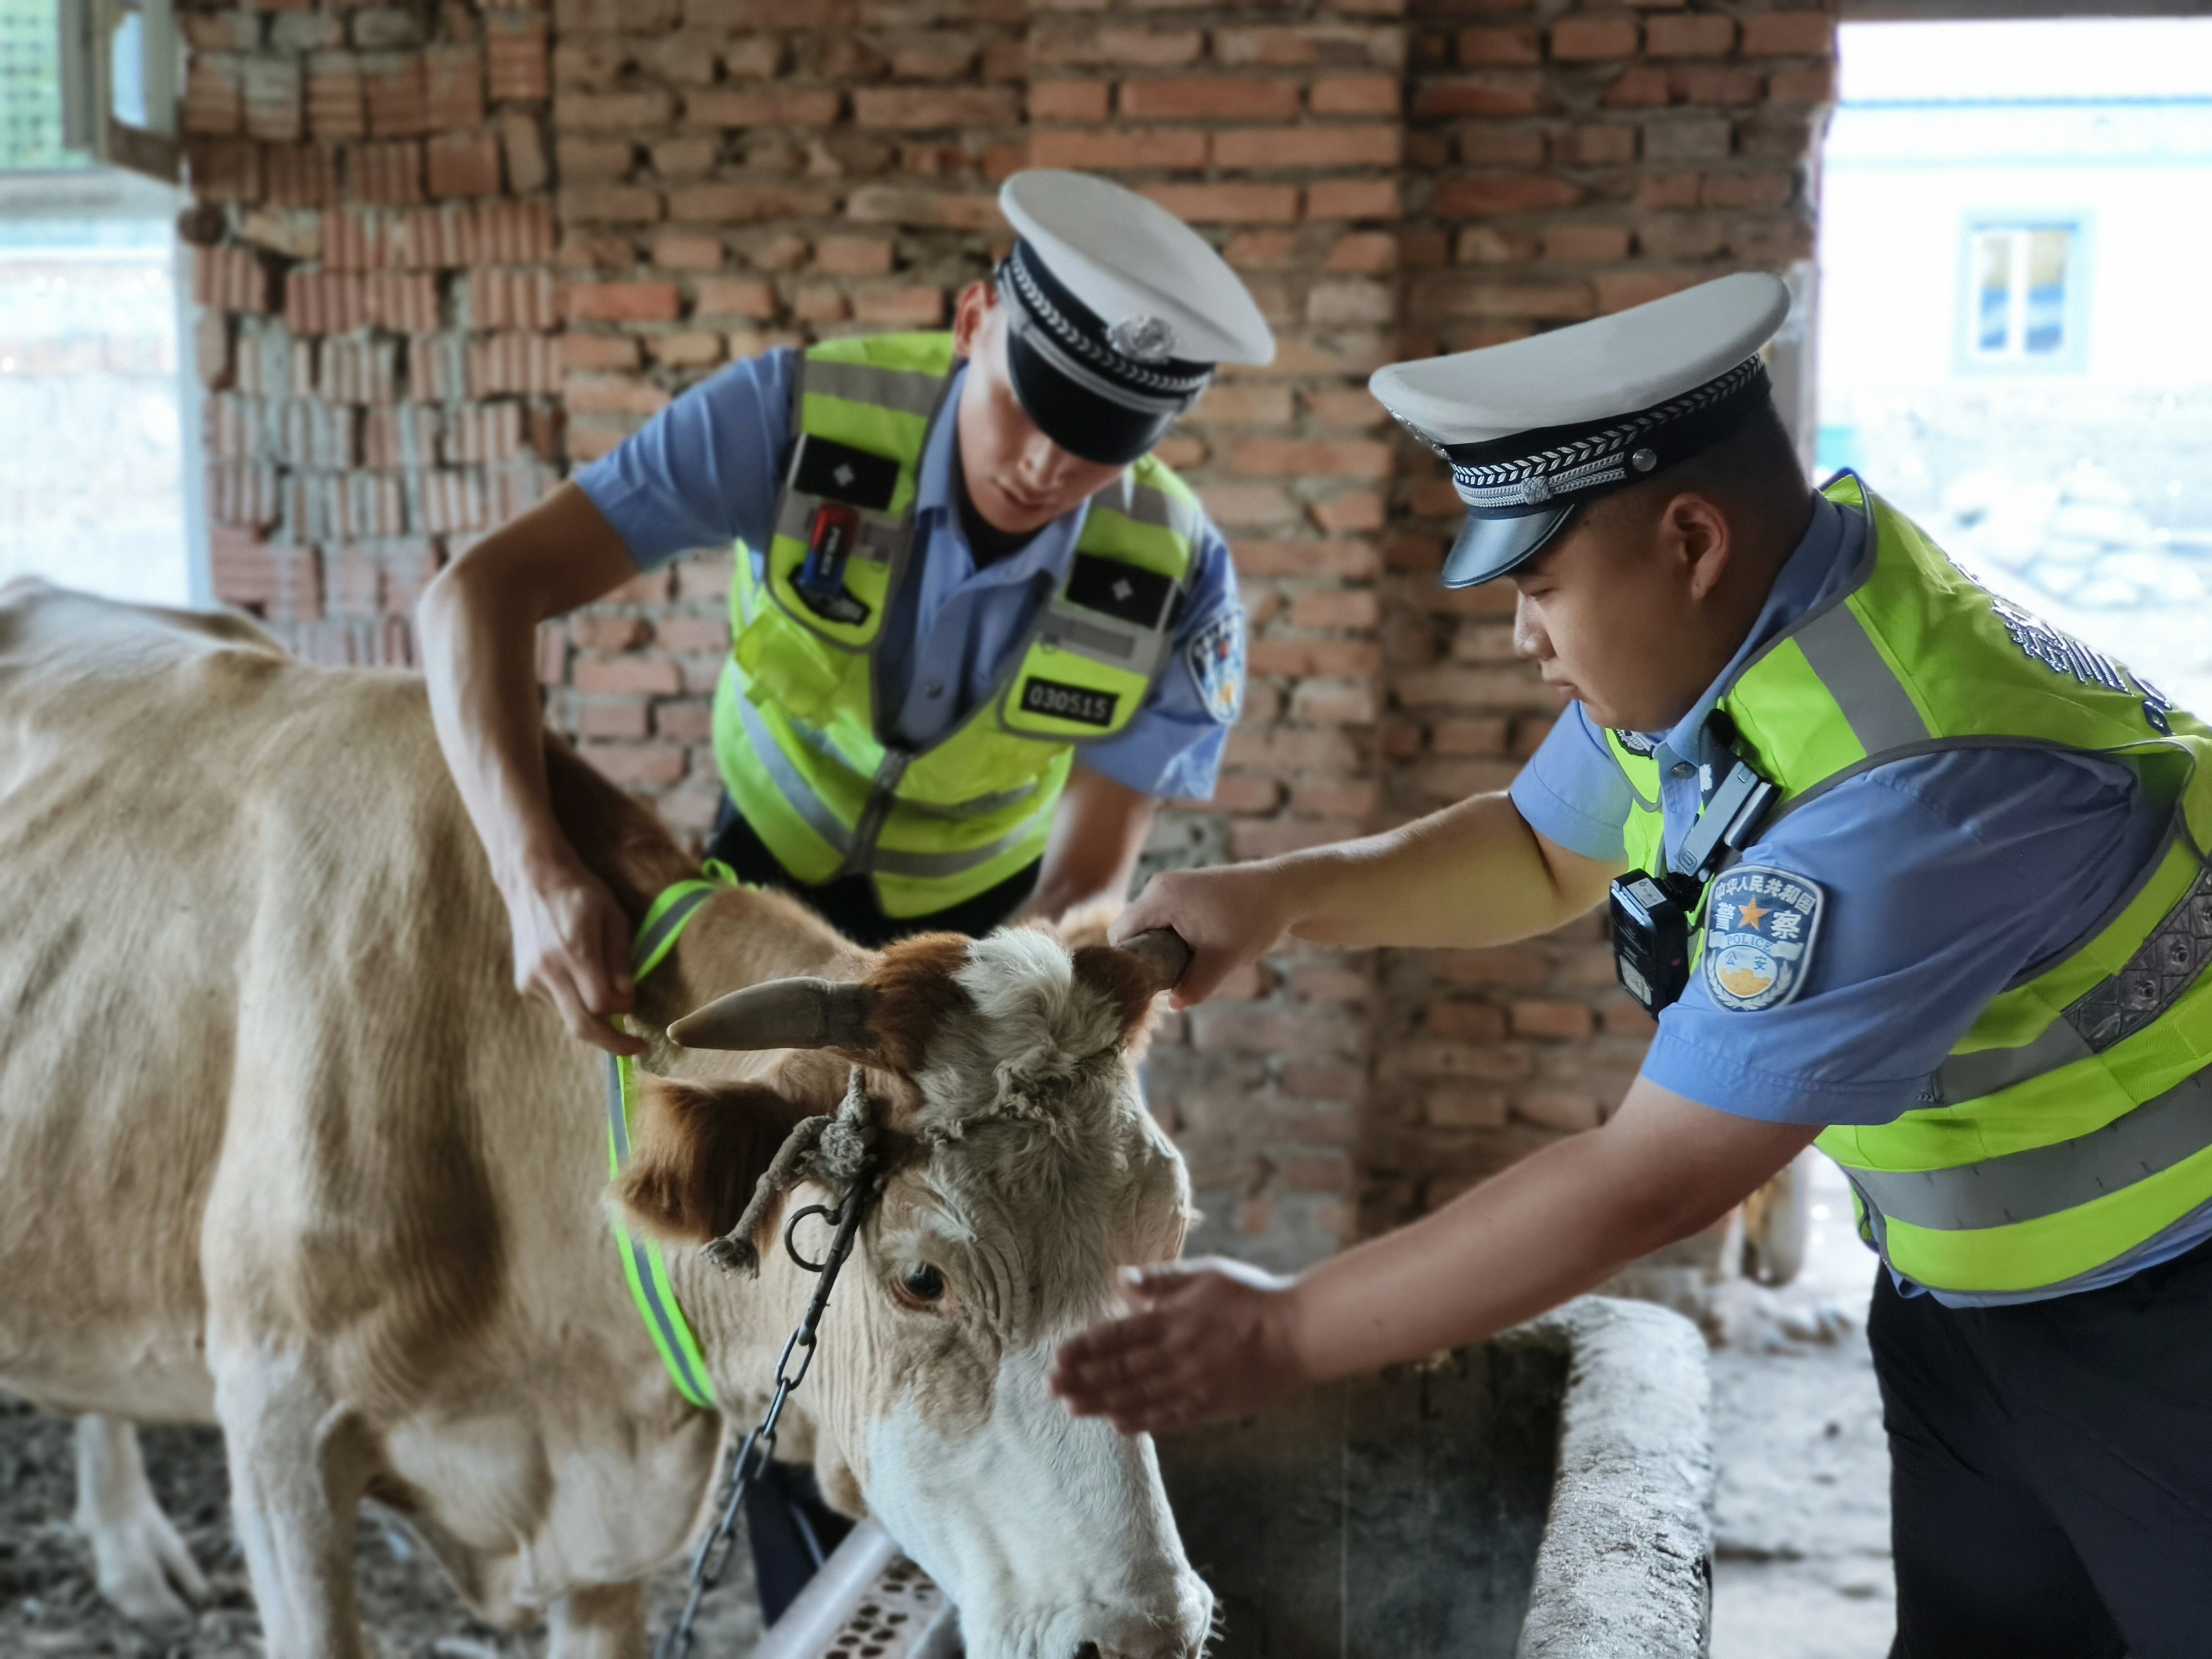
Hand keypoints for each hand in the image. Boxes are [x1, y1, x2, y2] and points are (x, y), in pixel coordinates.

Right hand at [501, 853, 643, 1056]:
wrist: (533, 881)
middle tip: (635, 1048)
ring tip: (605, 991)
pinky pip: (558, 1006)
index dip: (623, 1011)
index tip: (637, 1010)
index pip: (601, 1004)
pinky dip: (575, 1002)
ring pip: (569, 1017)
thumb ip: (621, 959)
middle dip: (611, 1043)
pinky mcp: (525, 983)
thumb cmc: (582, 895)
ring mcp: (532, 979)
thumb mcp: (613, 917)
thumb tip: (628, 997)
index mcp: (575, 952)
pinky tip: (579, 976)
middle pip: (581, 1026)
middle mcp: (549, 970)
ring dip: (593, 1015)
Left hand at [1050, 1259, 1307, 1435]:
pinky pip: (1169, 1417)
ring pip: (1139, 1397)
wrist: (1299, 1334)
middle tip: (1052, 1388)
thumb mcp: (1207, 1275)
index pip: (1120, 1336)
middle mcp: (1179, 1355)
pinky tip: (1118, 1425)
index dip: (1086, 1348)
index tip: (1059, 1357)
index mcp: (1175, 1320)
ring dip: (1102, 1403)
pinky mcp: (1211, 1405)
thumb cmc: (1252, 1297)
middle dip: (1084, 1380)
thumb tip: (1122, 1279)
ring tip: (1073, 1408)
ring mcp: (1194, 1385)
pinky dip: (1141, 1421)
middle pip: (1122, 1371)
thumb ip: (1163, 1281)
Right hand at [1108, 864, 1295, 1007]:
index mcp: (1159, 898)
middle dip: (1150, 956)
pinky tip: (1202, 947)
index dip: (1129, 962)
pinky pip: (1167, 917)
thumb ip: (1193, 987)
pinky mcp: (1186, 889)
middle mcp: (1159, 886)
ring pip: (1152, 925)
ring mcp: (1173, 885)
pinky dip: (1177, 936)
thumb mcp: (1222, 961)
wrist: (1284, 890)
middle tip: (1175, 976)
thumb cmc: (1253, 920)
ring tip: (1194, 961)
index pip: (1120, 934)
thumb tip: (1174, 1005)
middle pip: (1134, 930)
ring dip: (1166, 947)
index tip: (1151, 981)